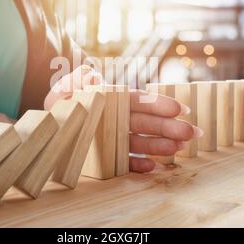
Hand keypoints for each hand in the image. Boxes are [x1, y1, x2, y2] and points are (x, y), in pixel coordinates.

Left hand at [44, 66, 202, 173]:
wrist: (50, 121)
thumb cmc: (61, 100)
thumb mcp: (66, 86)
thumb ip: (78, 78)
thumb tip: (93, 75)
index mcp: (114, 100)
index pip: (140, 101)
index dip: (160, 105)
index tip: (180, 109)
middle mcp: (119, 118)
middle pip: (147, 122)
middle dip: (170, 127)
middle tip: (192, 132)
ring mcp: (115, 138)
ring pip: (142, 141)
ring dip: (162, 145)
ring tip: (181, 148)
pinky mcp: (108, 156)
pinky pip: (125, 161)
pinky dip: (139, 164)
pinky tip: (154, 167)